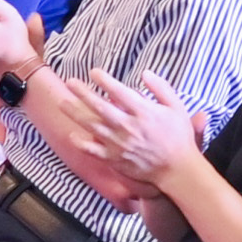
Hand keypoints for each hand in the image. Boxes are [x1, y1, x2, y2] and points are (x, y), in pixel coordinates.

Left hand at [60, 67, 200, 182]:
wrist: (177, 170)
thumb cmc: (179, 137)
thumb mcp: (177, 107)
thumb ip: (161, 88)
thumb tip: (145, 73)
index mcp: (143, 112)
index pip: (119, 91)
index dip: (104, 80)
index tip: (94, 72)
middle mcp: (128, 126)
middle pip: (100, 106)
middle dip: (82, 92)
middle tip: (70, 82)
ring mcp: (119, 144)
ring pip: (92, 125)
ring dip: (75, 113)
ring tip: (62, 103)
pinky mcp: (115, 159)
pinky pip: (93, 150)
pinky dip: (81, 143)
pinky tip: (72, 135)